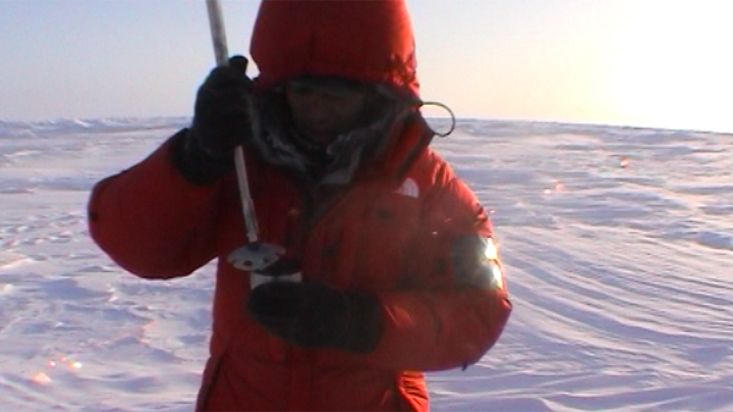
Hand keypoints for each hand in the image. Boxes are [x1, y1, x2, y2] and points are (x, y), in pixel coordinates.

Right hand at [171, 55, 252, 183]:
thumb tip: (242, 60)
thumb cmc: (219, 107)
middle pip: (239, 96)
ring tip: (245, 119)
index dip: (242, 79)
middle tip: (250, 106)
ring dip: (250, 118)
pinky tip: (242, 133)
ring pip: (245, 115)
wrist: (204, 139)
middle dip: (250, 101)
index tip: (250, 87)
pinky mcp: (216, 142)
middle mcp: (204, 104)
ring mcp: (208, 123)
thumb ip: (233, 71)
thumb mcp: (221, 87)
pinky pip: (245, 133)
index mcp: (206, 88)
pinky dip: (248, 133)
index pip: (224, 74)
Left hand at [247, 281, 382, 352]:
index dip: (265, 290)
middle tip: (248, 297)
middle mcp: (304, 310)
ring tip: (250, 307)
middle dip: (258, 302)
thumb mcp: (318, 287)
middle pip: (273, 305)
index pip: (280, 291)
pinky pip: (280, 331)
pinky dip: (268, 325)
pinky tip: (261, 320)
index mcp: (308, 294)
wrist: (347, 324)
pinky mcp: (300, 338)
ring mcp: (302, 326)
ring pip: (273, 320)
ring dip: (259, 314)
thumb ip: (298, 285)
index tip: (256, 288)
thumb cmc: (330, 301)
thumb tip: (275, 278)